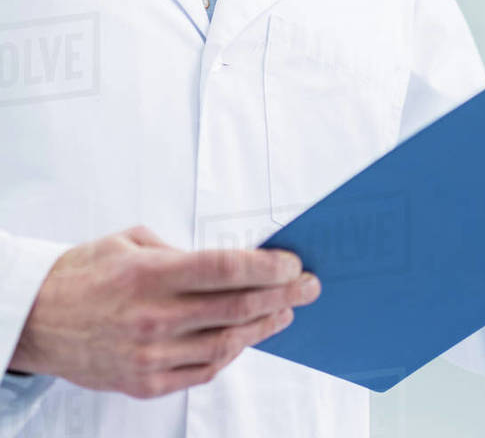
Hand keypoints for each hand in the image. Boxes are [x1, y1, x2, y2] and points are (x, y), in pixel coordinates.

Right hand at [8, 224, 319, 398]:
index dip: (265, 267)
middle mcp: (152, 317)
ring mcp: (149, 355)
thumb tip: (228, 263)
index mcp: (149, 274)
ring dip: (262, 327)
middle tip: (309, 287)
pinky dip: (230, 354)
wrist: (35, 320)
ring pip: (224, 344)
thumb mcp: (130, 241)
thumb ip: (180, 251)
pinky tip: (246, 337)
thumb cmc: (85, 273)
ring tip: (285, 311)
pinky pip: (201, 371)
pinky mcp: (144, 383)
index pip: (223, 270)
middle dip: (281, 295)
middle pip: (234, 308)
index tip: (292, 264)